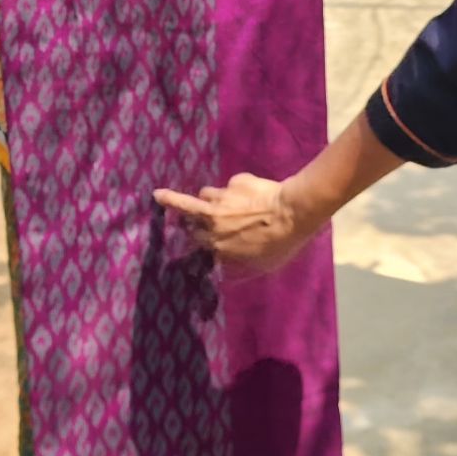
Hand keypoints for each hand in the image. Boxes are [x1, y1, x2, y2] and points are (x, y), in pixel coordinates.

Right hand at [156, 174, 319, 272]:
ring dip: (210, 198)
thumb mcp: (258, 266)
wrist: (293, 213)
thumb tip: (225, 274)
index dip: (191, 234)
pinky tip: (254, 194)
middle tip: (163, 197)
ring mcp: (223, 198)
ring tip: (226, 200)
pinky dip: (238, 189)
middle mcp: (213, 219)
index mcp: (216, 242)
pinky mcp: (236, 181)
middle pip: (185, 210)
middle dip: (177, 206)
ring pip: (206, 194)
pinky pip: (231, 185)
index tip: (185, 230)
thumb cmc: (279, 244)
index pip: (192, 238)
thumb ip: (237, 268)